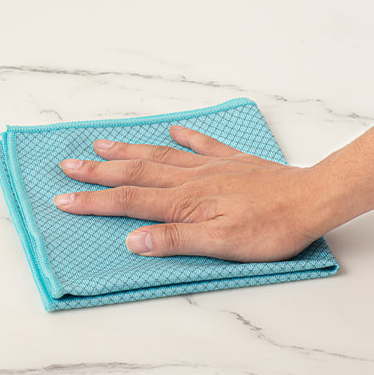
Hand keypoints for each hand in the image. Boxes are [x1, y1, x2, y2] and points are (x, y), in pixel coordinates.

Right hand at [53, 125, 326, 261]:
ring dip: (128, 151)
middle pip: (136, 173)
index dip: (94, 201)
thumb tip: (134, 239)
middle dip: (99, 171)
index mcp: (185, 203)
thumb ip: (177, 240)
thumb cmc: (269, 228)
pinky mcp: (230, 161)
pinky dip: (184, 136)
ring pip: (159, 156)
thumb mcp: (222, 245)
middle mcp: (190, 179)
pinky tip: (173, 129)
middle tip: (69, 165)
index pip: (129, 201)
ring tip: (102, 143)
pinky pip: (201, 144)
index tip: (64, 199)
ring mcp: (210, 166)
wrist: (309, 200)